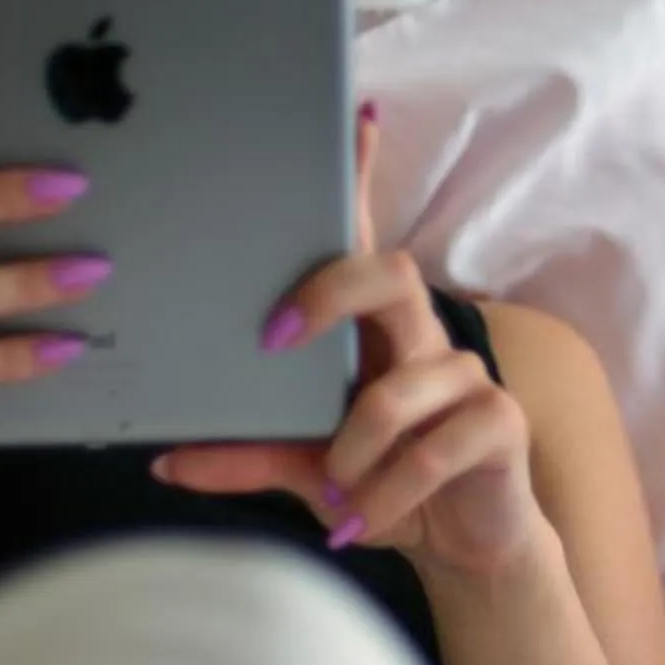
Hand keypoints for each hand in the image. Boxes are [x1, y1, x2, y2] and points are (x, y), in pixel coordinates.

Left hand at [154, 105, 547, 582]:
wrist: (464, 547)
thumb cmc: (383, 486)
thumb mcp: (305, 470)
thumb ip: (247, 454)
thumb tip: (166, 459)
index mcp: (374, 333)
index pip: (364, 241)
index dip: (364, 176)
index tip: (356, 117)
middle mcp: (422, 337)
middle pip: (388, 273)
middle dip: (329, 294)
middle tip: (275, 338)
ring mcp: (465, 376)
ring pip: (396, 391)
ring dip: (348, 453)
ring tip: (334, 496)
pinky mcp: (499, 423)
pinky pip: (431, 451)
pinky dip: (384, 495)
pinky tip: (362, 522)